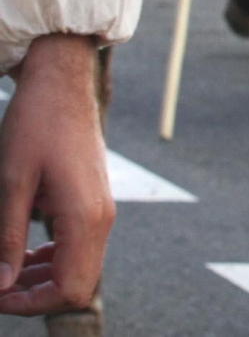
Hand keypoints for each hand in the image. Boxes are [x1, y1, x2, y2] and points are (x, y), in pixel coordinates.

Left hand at [0, 35, 113, 314]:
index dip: (30, 303)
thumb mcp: (12, 182)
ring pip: (77, 267)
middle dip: (34, 295)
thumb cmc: (37, 125)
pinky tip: (22, 252)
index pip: (70, 288)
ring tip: (2, 271)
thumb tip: (1, 283)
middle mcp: (100, 218)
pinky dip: (50, 259)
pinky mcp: (93, 202)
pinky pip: (77, 246)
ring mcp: (100, 210)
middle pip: (77, 284)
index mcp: (84, 217)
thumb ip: (8, 237)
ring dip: (40, 279)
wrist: (63, 84)